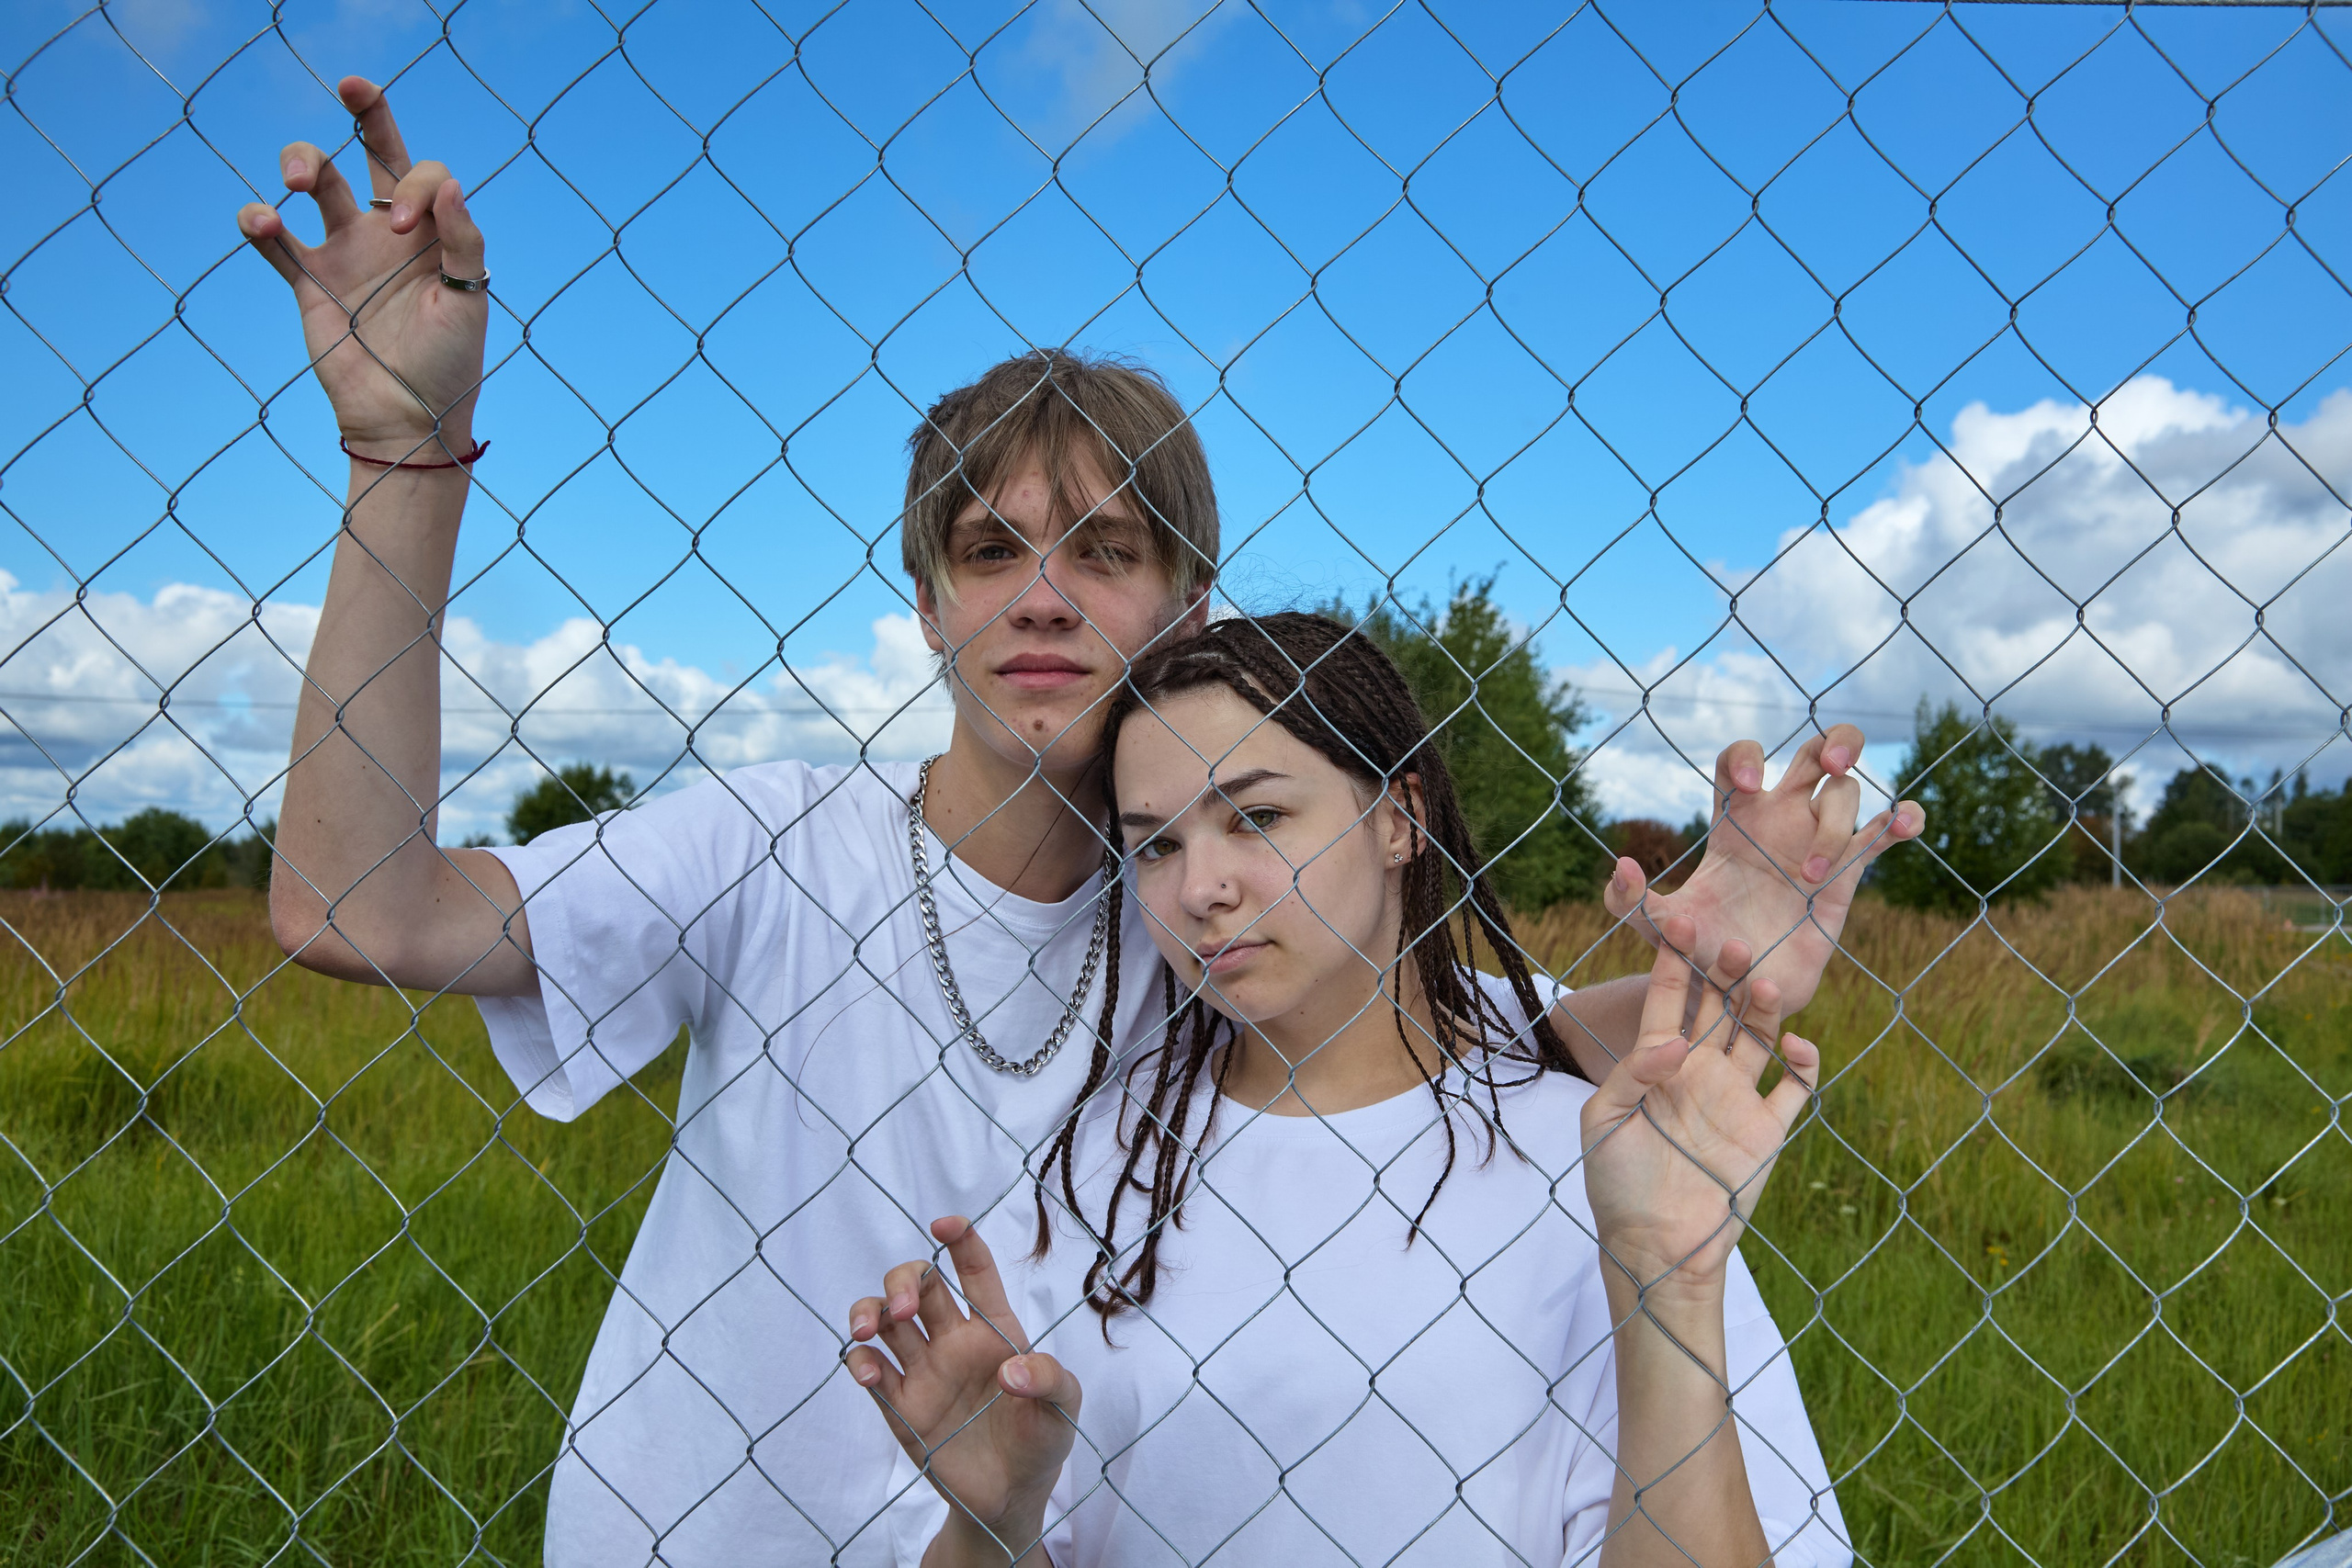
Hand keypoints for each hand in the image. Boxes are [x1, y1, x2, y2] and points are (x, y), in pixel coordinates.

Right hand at [235, 77, 486, 453]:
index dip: (414, 185)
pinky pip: (274, 241)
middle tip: (352, 87)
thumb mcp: (468, 301)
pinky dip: (259, 223)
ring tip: (297, 184)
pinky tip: (262, 221)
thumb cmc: (448, 365)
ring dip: (302, 161)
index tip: (408, 230)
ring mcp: (345, 253)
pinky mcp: (308, 282)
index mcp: (433, 233)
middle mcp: (388, 232)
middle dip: (366, 112)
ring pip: (318, 182)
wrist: (407, 420)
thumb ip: (462, 241)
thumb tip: (447, 182)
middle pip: (373, 154)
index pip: (420, 173)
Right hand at [846, 1218, 1078, 1557]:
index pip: (973, 1270)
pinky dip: (861, 1362)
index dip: (960, 1241)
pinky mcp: (901, 1407)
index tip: (943, 1225)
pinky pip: (871, 1370)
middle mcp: (954, 1341)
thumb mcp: (1065, 1408)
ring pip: (883, 1320)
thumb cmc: (1043, 1442)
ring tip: (869, 1330)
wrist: (1010, 1500)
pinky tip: (871, 1372)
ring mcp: (924, 1372)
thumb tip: (1010, 1370)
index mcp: (995, 1330)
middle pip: (916, 1285)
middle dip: (901, 1280)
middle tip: (904, 1309)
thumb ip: (1048, 1379)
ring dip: (868, 1311)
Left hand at [1580, 916, 1818, 1301]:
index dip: (1672, 964)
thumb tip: (1676, 1042)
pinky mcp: (1767, 1129)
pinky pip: (1797, 1087)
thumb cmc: (1617, 1186)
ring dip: (1763, 1008)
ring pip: (1758, 1036)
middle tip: (1733, 942)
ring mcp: (1736, 1097)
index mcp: (1656, 1064)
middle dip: (1724, 974)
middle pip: (1718, 1008)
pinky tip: (1795, 1044)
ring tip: (1765, 983)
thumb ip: (1633, 1075)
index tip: (1678, 923)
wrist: (1656, 1248)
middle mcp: (1699, 1072)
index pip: (1666, 1001)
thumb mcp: (1604, 1123)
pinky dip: (1805, 1062)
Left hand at [1604, 724, 1923, 1016]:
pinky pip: (1885, 830)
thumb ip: (1628, 901)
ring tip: (1811, 879)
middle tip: (1830, 766)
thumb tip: (1622, 865)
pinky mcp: (1851, 872)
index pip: (1741, 758)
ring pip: (1849, 794)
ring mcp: (1818, 840)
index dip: (1748, 755)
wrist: (1741, 992)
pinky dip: (1904, 818)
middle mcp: (1780, 819)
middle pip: (1815, 750)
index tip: (1750, 784)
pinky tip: (1902, 825)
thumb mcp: (1655, 927)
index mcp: (1735, 818)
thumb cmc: (1698, 951)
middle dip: (1832, 744)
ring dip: (1836, 826)